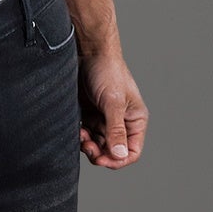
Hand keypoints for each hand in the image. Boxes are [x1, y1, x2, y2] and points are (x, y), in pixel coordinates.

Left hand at [77, 47, 145, 166]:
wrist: (88, 52)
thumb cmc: (107, 71)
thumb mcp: (112, 102)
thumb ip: (116, 130)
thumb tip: (120, 155)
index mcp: (135, 120)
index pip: (131, 151)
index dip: (118, 159)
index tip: (101, 159)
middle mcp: (121, 122)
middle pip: (112, 151)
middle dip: (100, 153)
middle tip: (87, 145)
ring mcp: (104, 119)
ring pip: (98, 145)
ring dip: (88, 145)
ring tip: (81, 135)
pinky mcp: (90, 115)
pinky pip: (86, 135)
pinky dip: (81, 137)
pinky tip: (77, 130)